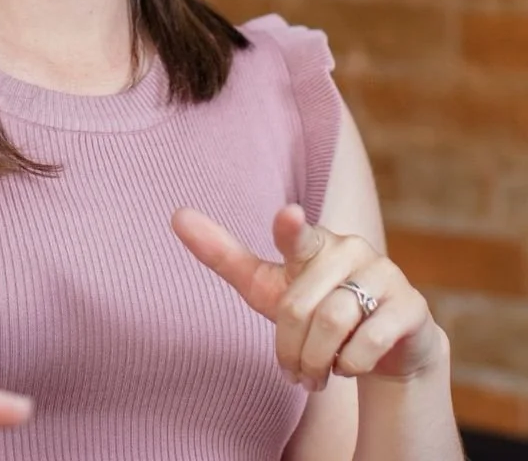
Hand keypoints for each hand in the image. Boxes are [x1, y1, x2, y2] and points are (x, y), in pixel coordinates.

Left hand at [171, 204, 445, 392]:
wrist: (385, 343)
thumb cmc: (315, 305)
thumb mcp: (267, 286)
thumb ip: (225, 255)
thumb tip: (176, 215)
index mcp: (314, 242)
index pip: (296, 234)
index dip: (290, 227)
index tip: (288, 214)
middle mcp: (351, 249)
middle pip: (301, 306)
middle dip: (291, 347)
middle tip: (293, 369)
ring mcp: (385, 274)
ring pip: (335, 323)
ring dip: (318, 360)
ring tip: (317, 371)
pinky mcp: (411, 306)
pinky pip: (370, 342)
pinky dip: (352, 364)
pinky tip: (350, 365)